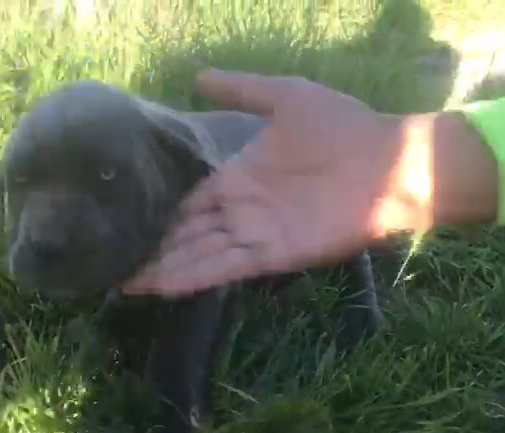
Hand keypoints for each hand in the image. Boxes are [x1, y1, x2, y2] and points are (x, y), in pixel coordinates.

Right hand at [121, 68, 427, 296]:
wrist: (389, 161)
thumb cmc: (342, 127)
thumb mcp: (286, 98)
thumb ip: (242, 89)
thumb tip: (198, 75)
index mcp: (240, 176)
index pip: (192, 203)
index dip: (163, 216)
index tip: (129, 226)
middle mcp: (243, 210)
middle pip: (189, 234)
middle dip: (155, 250)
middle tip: (115, 267)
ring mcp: (257, 233)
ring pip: (201, 254)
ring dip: (166, 269)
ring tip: (127, 284)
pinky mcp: (274, 254)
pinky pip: (227, 266)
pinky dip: (194, 277)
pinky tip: (161, 286)